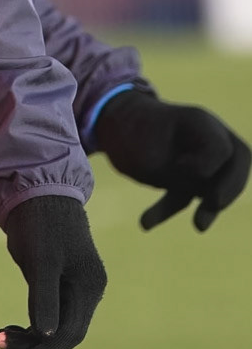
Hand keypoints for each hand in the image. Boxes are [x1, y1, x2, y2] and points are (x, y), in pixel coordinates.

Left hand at [0, 195, 106, 348]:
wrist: (37, 190)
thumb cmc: (40, 222)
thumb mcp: (41, 260)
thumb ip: (45, 297)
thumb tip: (47, 335)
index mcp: (89, 286)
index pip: (72, 333)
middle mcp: (87, 290)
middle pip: (65, 333)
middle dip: (35, 346)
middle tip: (0, 348)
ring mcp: (75, 286)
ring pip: (56, 326)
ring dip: (30, 337)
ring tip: (0, 339)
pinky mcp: (60, 282)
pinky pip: (49, 313)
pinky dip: (31, 324)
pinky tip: (10, 330)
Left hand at [93, 87, 250, 231]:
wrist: (112, 122)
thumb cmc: (129, 125)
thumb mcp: (147, 139)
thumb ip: (174, 166)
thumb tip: (199, 184)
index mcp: (200, 123)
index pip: (222, 148)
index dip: (208, 163)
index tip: (182, 167)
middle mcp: (205, 141)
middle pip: (236, 164)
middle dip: (230, 187)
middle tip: (215, 203)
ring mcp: (197, 162)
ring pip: (212, 186)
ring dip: (208, 208)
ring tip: (199, 226)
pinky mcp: (183, 181)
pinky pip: (183, 198)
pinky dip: (165, 211)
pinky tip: (145, 223)